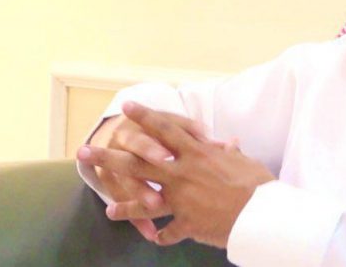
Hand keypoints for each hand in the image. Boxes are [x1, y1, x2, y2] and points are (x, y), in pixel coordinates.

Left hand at [79, 102, 275, 247]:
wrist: (259, 214)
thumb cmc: (257, 184)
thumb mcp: (244, 161)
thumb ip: (230, 153)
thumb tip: (230, 143)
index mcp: (197, 154)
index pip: (166, 130)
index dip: (146, 117)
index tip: (128, 107)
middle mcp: (182, 173)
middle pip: (138, 162)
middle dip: (109, 156)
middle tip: (85, 151)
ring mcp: (180, 199)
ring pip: (144, 201)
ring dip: (124, 205)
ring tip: (108, 210)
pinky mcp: (186, 223)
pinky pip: (168, 232)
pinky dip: (161, 236)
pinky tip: (155, 239)